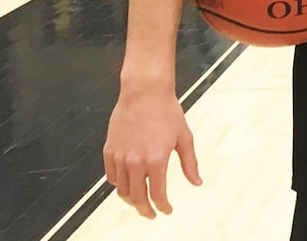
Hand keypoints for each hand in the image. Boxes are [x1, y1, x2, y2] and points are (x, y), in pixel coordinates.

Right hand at [102, 89, 201, 217]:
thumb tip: (197, 182)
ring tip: (139, 200)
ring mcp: (120, 157)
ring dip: (131, 199)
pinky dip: (119, 184)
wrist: (144, 92)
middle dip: (145, 210)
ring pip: (122, 190)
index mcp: (156, 160)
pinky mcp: (109, 150)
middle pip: (137, 198)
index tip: (166, 211)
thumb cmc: (167, 112)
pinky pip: (111, 176)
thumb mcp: (184, 137)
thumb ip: (189, 163)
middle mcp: (136, 162)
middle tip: (151, 214)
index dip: (162, 207)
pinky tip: (127, 183)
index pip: (157, 195)